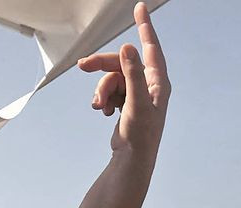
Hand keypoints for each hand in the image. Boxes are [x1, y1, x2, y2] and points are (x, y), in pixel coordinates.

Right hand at [78, 2, 170, 157]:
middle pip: (121, 63)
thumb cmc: (140, 136)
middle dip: (102, 66)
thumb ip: (133, 75)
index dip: (145, 27)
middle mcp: (150, 86)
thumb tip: (129, 48)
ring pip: (112, 77)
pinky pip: (110, 90)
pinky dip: (103, 98)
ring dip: (102, 90)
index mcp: (158, 84)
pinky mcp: (127, 104)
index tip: (140, 7)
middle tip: (82, 66)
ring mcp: (138, 95)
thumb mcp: (136, 103)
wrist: (131, 159)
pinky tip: (102, 111)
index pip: (151, 49)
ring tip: (98, 106)